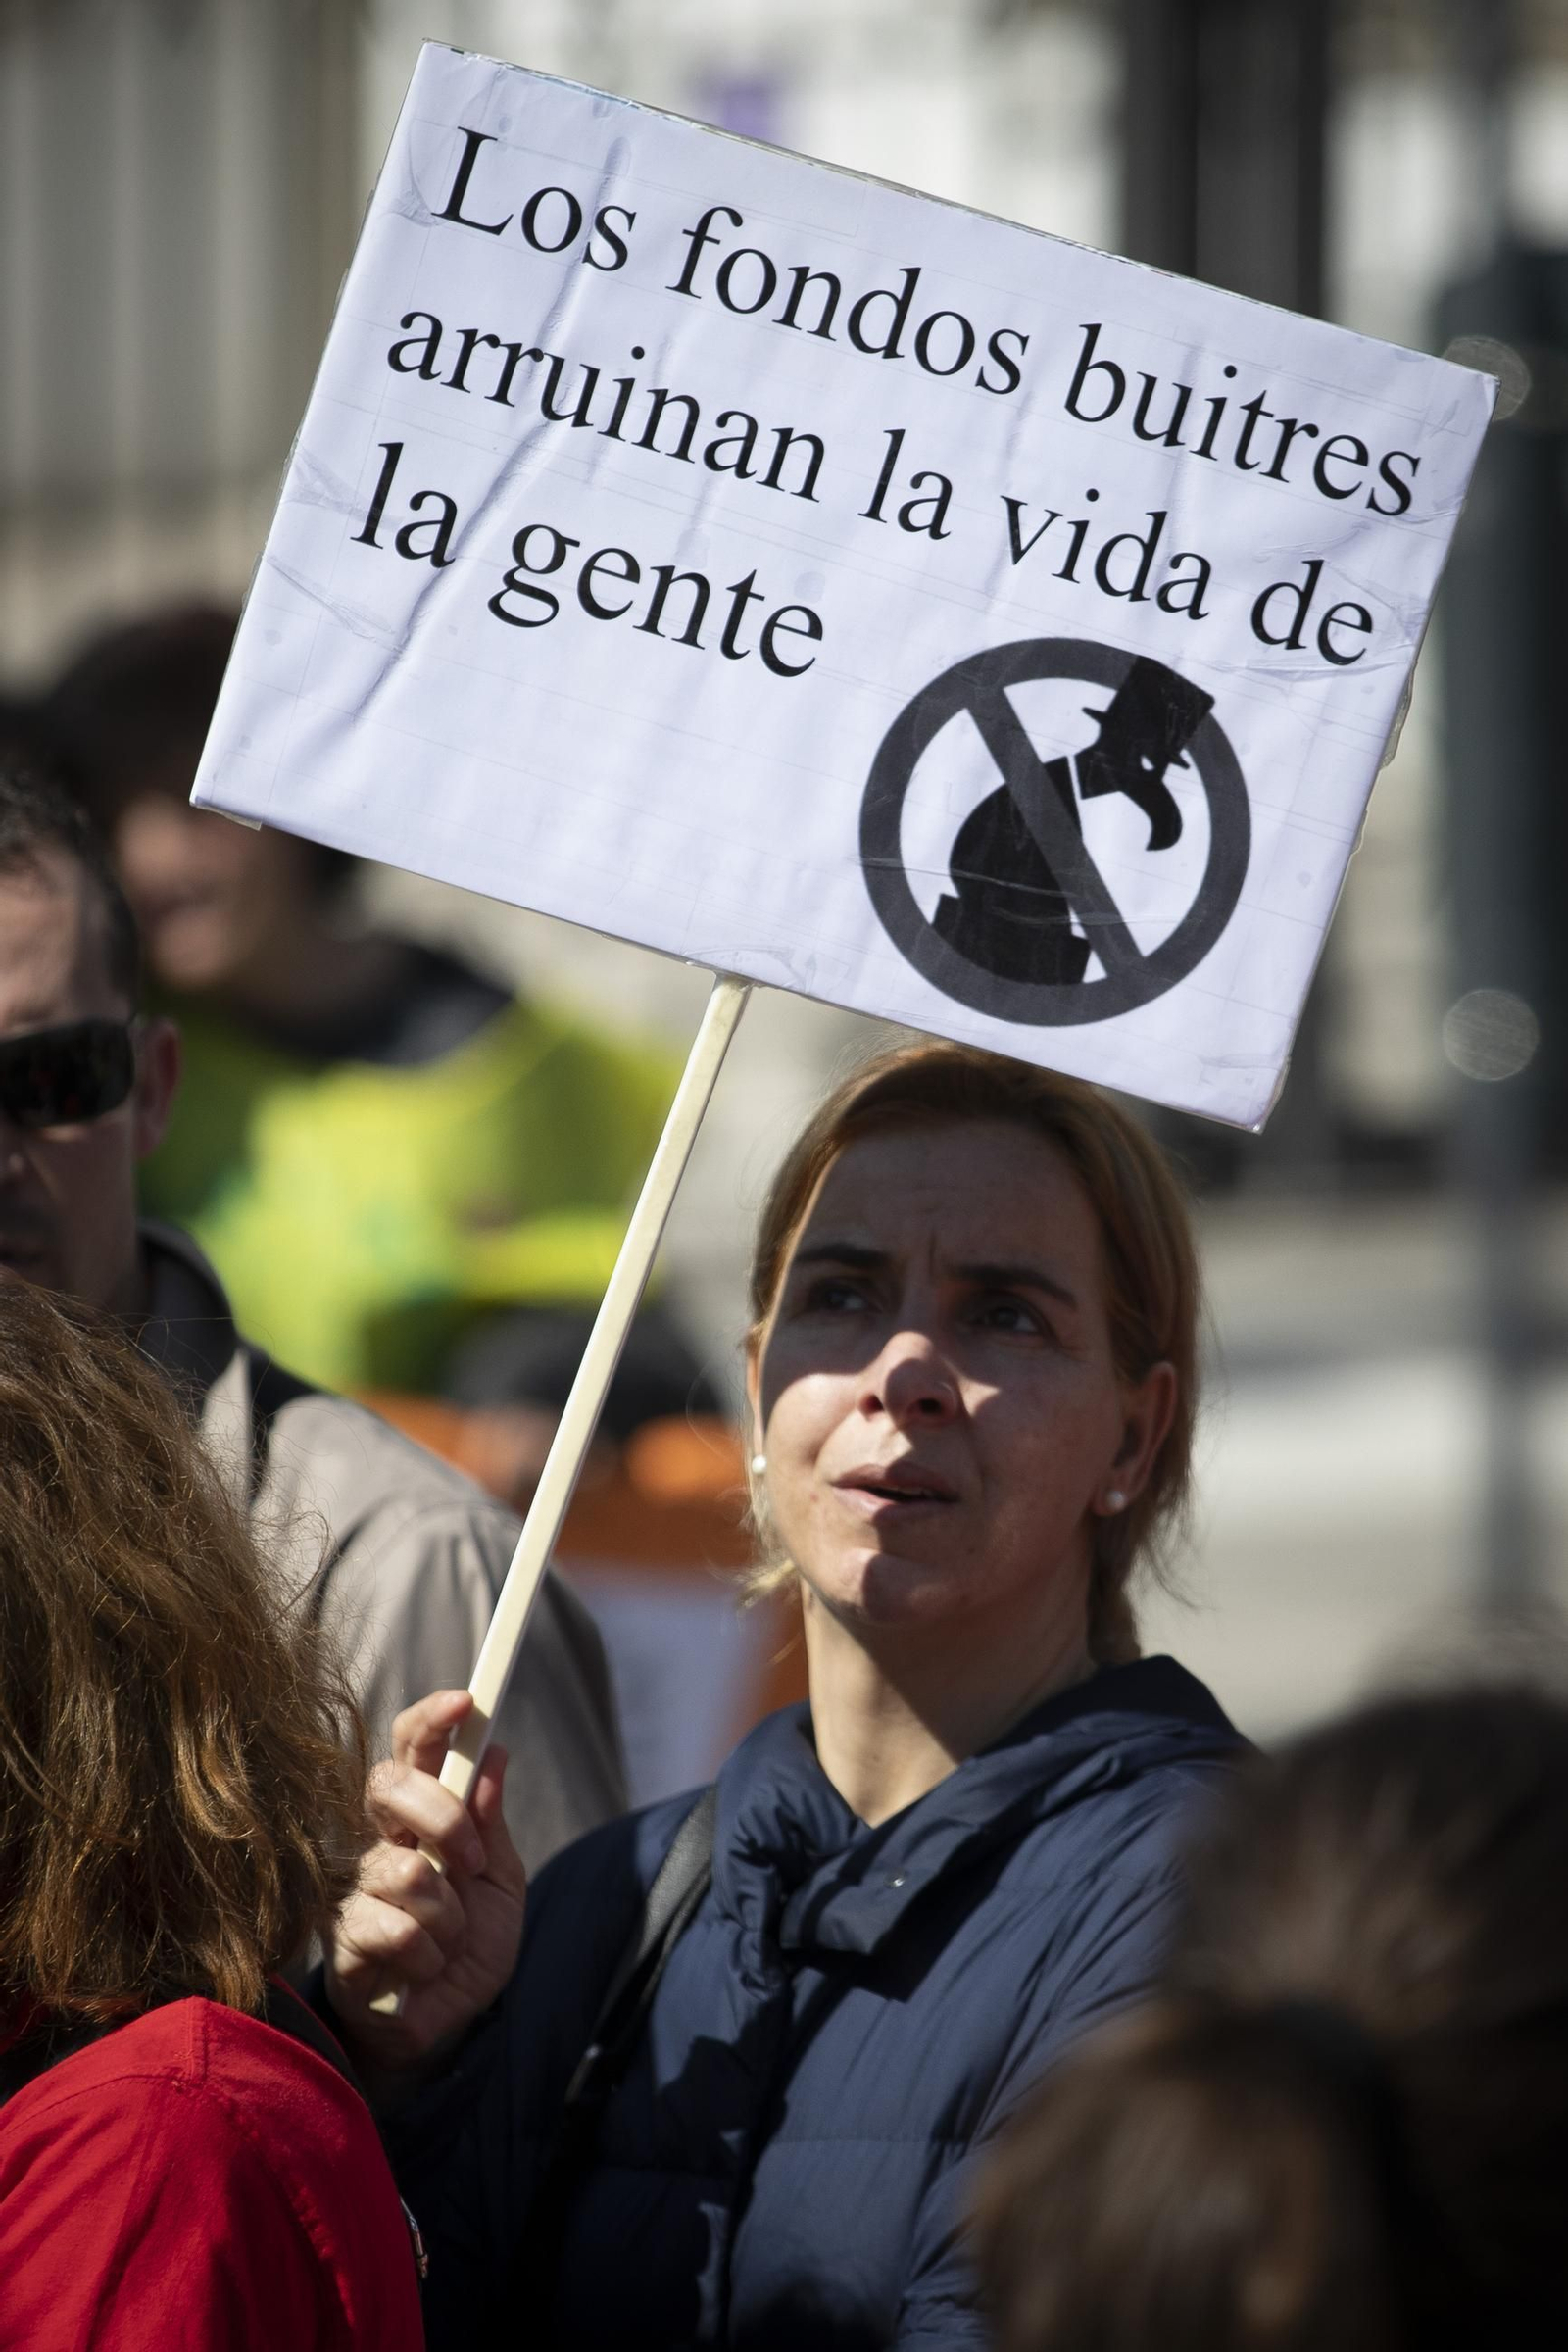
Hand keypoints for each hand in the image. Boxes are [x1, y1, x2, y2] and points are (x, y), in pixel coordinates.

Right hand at [326, 1690, 527, 2071]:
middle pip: (386, 1786)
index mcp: (419, 1817)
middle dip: (443, 1816)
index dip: (431, 1719)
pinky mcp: (341, 1938)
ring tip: (448, 1940)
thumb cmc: (470, 1943)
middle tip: (470, 1862)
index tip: (465, 1701)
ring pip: (405, 1870)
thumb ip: (491, 1824)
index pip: (410, 1749)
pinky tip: (425, 1969)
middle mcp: (378, 1841)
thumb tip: (496, 1754)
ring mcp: (354, 1888)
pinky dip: (430, 1954)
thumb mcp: (501, 1881)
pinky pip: (397, 1929)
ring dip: (449, 1914)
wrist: (450, 2023)